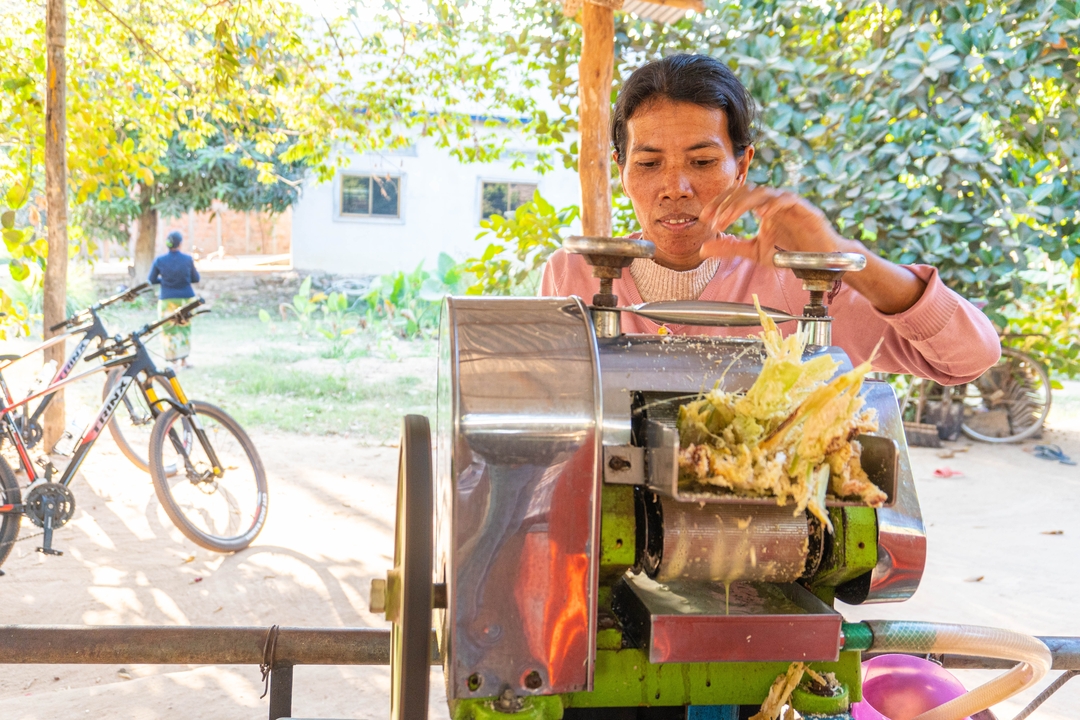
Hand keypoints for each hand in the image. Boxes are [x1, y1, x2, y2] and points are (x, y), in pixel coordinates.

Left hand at [698, 185, 848, 262]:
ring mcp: (788, 204)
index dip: (719, 203)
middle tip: (713, 221)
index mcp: (761, 207)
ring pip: (762, 193)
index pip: (736, 196)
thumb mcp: (755, 252)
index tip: (704, 217)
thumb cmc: (790, 254)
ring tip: (728, 219)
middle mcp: (773, 202)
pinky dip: (773, 204)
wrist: (821, 262)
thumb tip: (703, 248)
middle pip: (745, 191)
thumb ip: (731, 248)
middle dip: (726, 204)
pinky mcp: (805, 209)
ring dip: (741, 205)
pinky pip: (787, 200)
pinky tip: (761, 215)